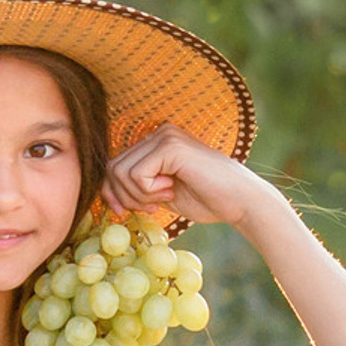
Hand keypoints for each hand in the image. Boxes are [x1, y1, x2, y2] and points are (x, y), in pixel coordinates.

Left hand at [104, 125, 268, 227]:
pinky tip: (171, 190)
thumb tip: (104, 193)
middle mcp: (159, 132)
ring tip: (165, 197)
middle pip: (113, 168)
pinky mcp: (170, 146)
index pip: (115, 165)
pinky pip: (136, 174)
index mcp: (157, 142)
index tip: (125, 213)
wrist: (241, 202)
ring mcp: (164, 136)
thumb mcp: (161, 194)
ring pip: (121, 172)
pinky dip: (148, 191)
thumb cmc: (208, 200)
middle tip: (151, 208)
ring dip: (139, 195)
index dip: (113, 192)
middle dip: (125, 196)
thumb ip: (137, 188)